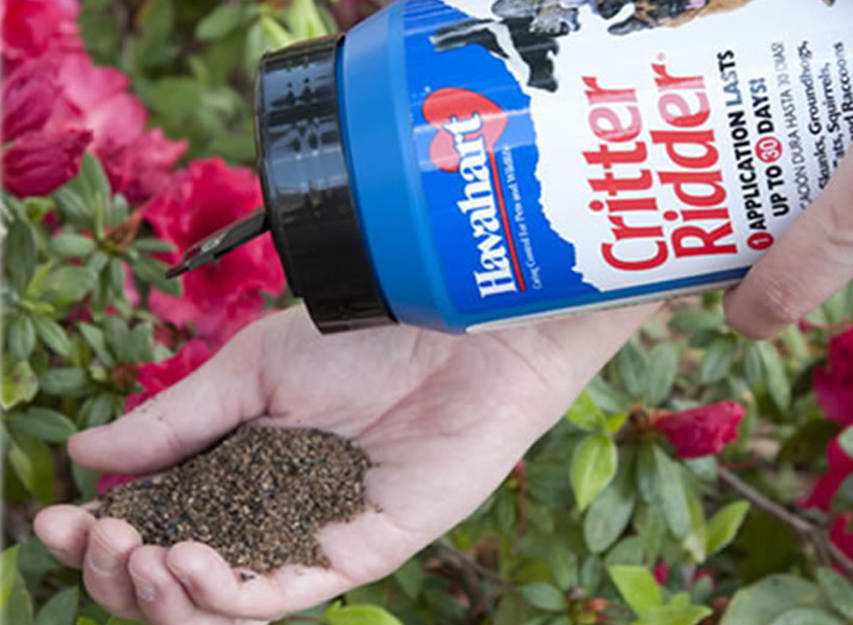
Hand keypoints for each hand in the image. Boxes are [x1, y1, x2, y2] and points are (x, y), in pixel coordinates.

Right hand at [34, 303, 656, 624]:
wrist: (456, 333)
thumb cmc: (364, 336)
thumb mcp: (252, 370)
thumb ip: (177, 419)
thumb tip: (88, 453)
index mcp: (237, 464)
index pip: (155, 521)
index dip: (99, 532)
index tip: (54, 520)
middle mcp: (270, 508)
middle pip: (178, 574)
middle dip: (121, 571)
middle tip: (99, 539)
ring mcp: (314, 534)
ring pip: (223, 602)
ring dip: (164, 593)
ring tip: (143, 553)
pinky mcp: (361, 551)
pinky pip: (286, 596)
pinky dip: (228, 596)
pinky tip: (193, 566)